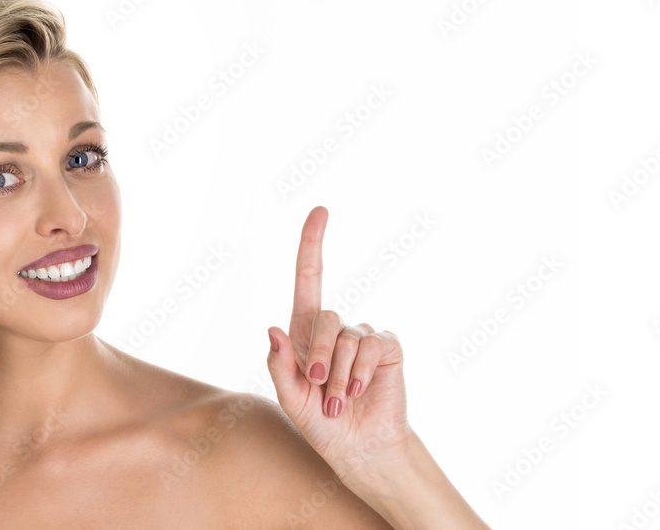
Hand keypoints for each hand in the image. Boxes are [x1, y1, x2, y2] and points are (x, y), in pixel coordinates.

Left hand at [266, 206, 412, 486]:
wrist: (359, 448)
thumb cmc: (322, 423)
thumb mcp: (291, 399)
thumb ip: (279, 366)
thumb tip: (272, 329)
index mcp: (305, 333)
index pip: (309, 279)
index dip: (312, 244)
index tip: (320, 211)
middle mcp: (335, 329)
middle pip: (324, 317)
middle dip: (319, 355)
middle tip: (320, 387)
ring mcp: (363, 336)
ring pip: (347, 338)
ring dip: (341, 375)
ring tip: (341, 401)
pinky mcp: (387, 347)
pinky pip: (372, 345)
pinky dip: (362, 370)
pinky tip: (361, 391)